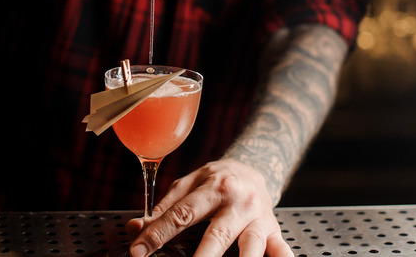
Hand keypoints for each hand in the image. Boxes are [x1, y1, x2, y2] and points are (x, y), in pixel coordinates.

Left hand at [125, 159, 294, 256]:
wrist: (254, 168)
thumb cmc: (216, 181)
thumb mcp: (187, 185)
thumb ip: (163, 208)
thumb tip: (135, 228)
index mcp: (211, 187)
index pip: (180, 214)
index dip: (157, 234)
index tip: (139, 251)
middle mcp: (236, 201)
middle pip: (217, 232)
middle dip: (201, 256)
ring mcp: (258, 217)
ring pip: (250, 244)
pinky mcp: (273, 229)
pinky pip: (280, 247)